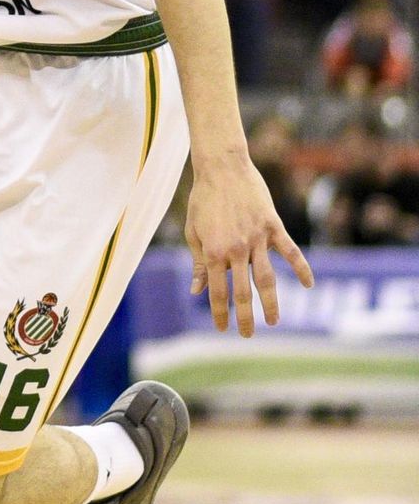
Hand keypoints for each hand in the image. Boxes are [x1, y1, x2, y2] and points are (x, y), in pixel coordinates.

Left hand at [186, 154, 313, 336]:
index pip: (217, 291)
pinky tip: (309, 285)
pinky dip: (301, 268)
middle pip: (242, 291)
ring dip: (271, 302)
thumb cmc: (203, 200)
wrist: (222, 168)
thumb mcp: (193, 231)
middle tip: (247, 335)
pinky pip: (290, 252)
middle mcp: (235, 249)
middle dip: (245, 316)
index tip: (224, 329)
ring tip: (275, 321)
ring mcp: (256, 239)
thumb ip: (197, 262)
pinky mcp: (273, 227)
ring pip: (267, 278)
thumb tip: (196, 292)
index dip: (220, 312)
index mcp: (213, 252)